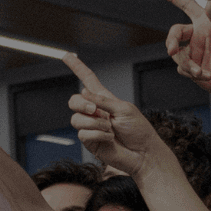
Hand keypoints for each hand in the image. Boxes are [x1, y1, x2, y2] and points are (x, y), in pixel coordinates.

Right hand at [62, 53, 165, 177]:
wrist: (143, 153)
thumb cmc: (139, 130)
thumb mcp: (124, 109)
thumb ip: (103, 100)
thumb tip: (84, 92)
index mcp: (105, 99)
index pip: (88, 79)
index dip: (77, 67)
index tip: (67, 56)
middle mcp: (95, 112)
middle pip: (74, 101)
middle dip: (81, 103)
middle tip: (95, 109)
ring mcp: (90, 127)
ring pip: (76, 119)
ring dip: (94, 123)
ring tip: (109, 129)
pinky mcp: (90, 142)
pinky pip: (83, 134)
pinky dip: (98, 135)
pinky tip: (109, 139)